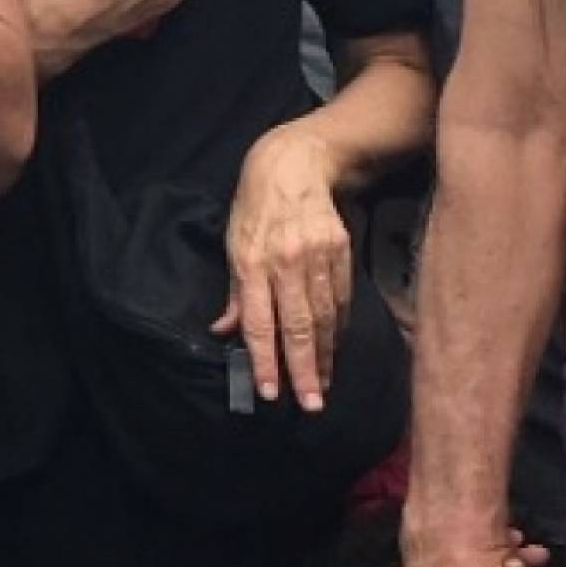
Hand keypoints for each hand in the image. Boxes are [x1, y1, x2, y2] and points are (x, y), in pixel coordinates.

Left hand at [213, 125, 352, 410]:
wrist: (295, 162)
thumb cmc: (255, 207)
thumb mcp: (233, 244)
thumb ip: (234, 292)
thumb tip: (224, 332)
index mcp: (252, 263)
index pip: (258, 323)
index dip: (265, 360)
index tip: (271, 393)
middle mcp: (286, 262)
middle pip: (297, 326)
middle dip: (304, 370)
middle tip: (312, 404)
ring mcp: (317, 254)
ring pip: (323, 315)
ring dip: (324, 354)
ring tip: (323, 384)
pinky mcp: (340, 248)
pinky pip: (340, 295)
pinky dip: (338, 324)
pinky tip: (334, 345)